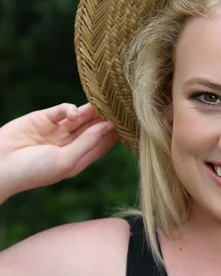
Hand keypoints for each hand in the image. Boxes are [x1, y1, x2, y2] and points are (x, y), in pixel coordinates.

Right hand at [0, 103, 116, 198]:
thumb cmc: (33, 171)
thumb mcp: (66, 161)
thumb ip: (88, 143)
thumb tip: (110, 127)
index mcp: (79, 158)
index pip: (104, 143)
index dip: (117, 133)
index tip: (132, 123)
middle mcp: (71, 144)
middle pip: (96, 127)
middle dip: (108, 118)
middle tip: (123, 107)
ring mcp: (58, 130)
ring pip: (83, 116)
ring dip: (94, 110)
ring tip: (106, 104)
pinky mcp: (44, 118)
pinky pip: (64, 109)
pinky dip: (71, 109)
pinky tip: (72, 114)